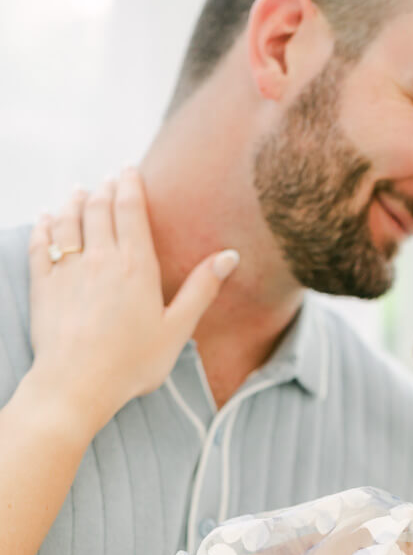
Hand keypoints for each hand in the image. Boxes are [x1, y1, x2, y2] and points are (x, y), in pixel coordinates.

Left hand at [27, 170, 238, 432]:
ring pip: (68, 220)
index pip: (130, 210)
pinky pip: (40, 243)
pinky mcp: (43, 285)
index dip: (130, 185)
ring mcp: (67, 270)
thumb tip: (230, 256)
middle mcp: (100, 258)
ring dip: (74, 202)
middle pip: (99, 209)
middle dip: (104, 189)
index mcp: (136, 265)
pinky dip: (43, 226)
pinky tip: (45, 219)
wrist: (78, 384)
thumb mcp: (177, 329)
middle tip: (109, 180)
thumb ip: (201, 289)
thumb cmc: (131, 363)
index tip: (130, 170)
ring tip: (80, 192)